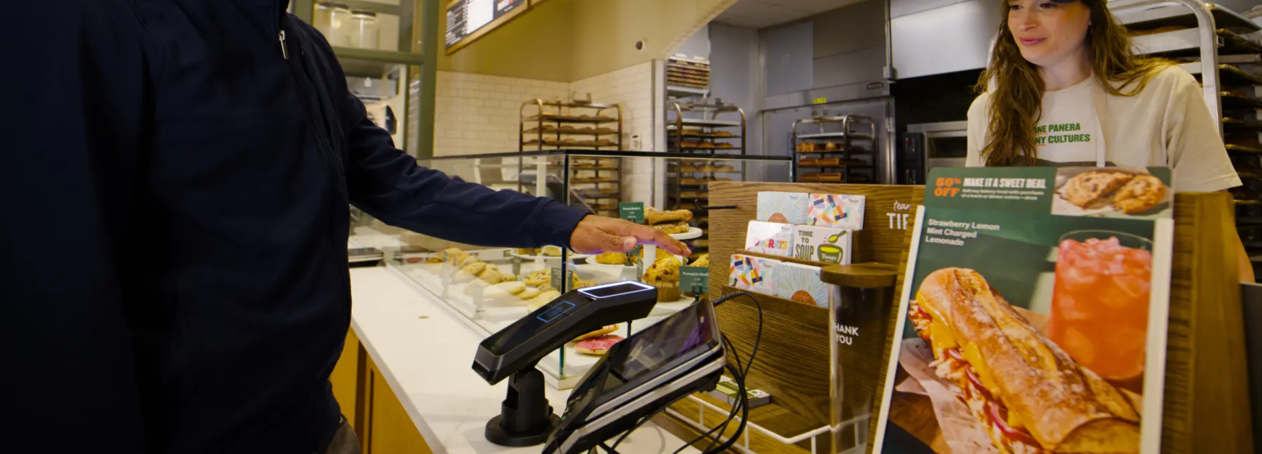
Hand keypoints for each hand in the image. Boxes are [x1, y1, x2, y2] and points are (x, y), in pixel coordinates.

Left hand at [569, 215, 691, 256]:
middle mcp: (629, 228)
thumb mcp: (598, 240)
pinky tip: (656, 246)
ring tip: (677, 250)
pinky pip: (643, 238)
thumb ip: (617, 242)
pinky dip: (654, 242)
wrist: (571, 227)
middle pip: (656, 235)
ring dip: (665, 242)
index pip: (653, 236)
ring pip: (651, 236)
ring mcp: (626, 231)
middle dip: (673, 243)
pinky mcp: (622, 235)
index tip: (682, 251)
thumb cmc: (582, 233)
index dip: (670, 244)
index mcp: (626, 229)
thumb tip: (635, 242)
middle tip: (687, 253)